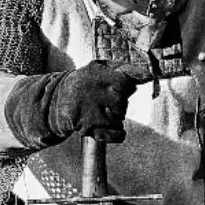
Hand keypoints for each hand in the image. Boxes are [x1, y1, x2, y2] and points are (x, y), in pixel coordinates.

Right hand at [5, 60, 146, 148]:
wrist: (55, 103)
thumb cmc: (81, 84)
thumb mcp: (96, 69)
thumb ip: (120, 69)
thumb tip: (148, 73)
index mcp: (102, 75)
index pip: (129, 82)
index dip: (127, 85)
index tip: (125, 85)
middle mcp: (101, 92)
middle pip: (124, 103)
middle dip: (116, 104)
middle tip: (100, 102)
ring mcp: (97, 112)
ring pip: (120, 118)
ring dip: (113, 118)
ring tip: (97, 112)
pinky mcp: (92, 129)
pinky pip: (117, 136)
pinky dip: (116, 135)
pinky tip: (108, 129)